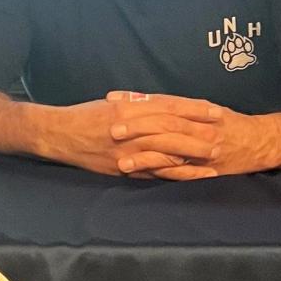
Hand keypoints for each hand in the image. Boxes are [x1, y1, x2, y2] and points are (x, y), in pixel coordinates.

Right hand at [38, 93, 223, 178]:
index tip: (214, 111)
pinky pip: (157, 172)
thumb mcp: (111, 105)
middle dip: (199, 130)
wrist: (58, 135)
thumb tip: (161, 104)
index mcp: (128, 109)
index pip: (168, 107)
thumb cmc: (84, 117)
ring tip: (216, 154)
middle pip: (172, 128)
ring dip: (194, 152)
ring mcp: (128, 150)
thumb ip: (136, 105)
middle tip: (222, 132)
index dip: (193, 109)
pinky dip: (179, 174)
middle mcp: (130, 128)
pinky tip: (197, 175)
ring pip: (167, 150)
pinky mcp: (125, 168)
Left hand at [106, 91, 278, 179]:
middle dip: (136, 127)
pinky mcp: (206, 169)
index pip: (160, 102)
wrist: (262, 141)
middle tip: (111, 128)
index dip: (136, 101)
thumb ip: (175, 106)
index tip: (112, 100)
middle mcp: (199, 127)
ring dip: (144, 156)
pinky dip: (161, 173)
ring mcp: (203, 150)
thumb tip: (140, 101)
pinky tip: (145, 177)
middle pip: (163, 125)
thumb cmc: (228, 122)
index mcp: (195, 109)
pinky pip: (182, 172)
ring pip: (171, 151)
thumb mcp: (203, 107)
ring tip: (120, 159)